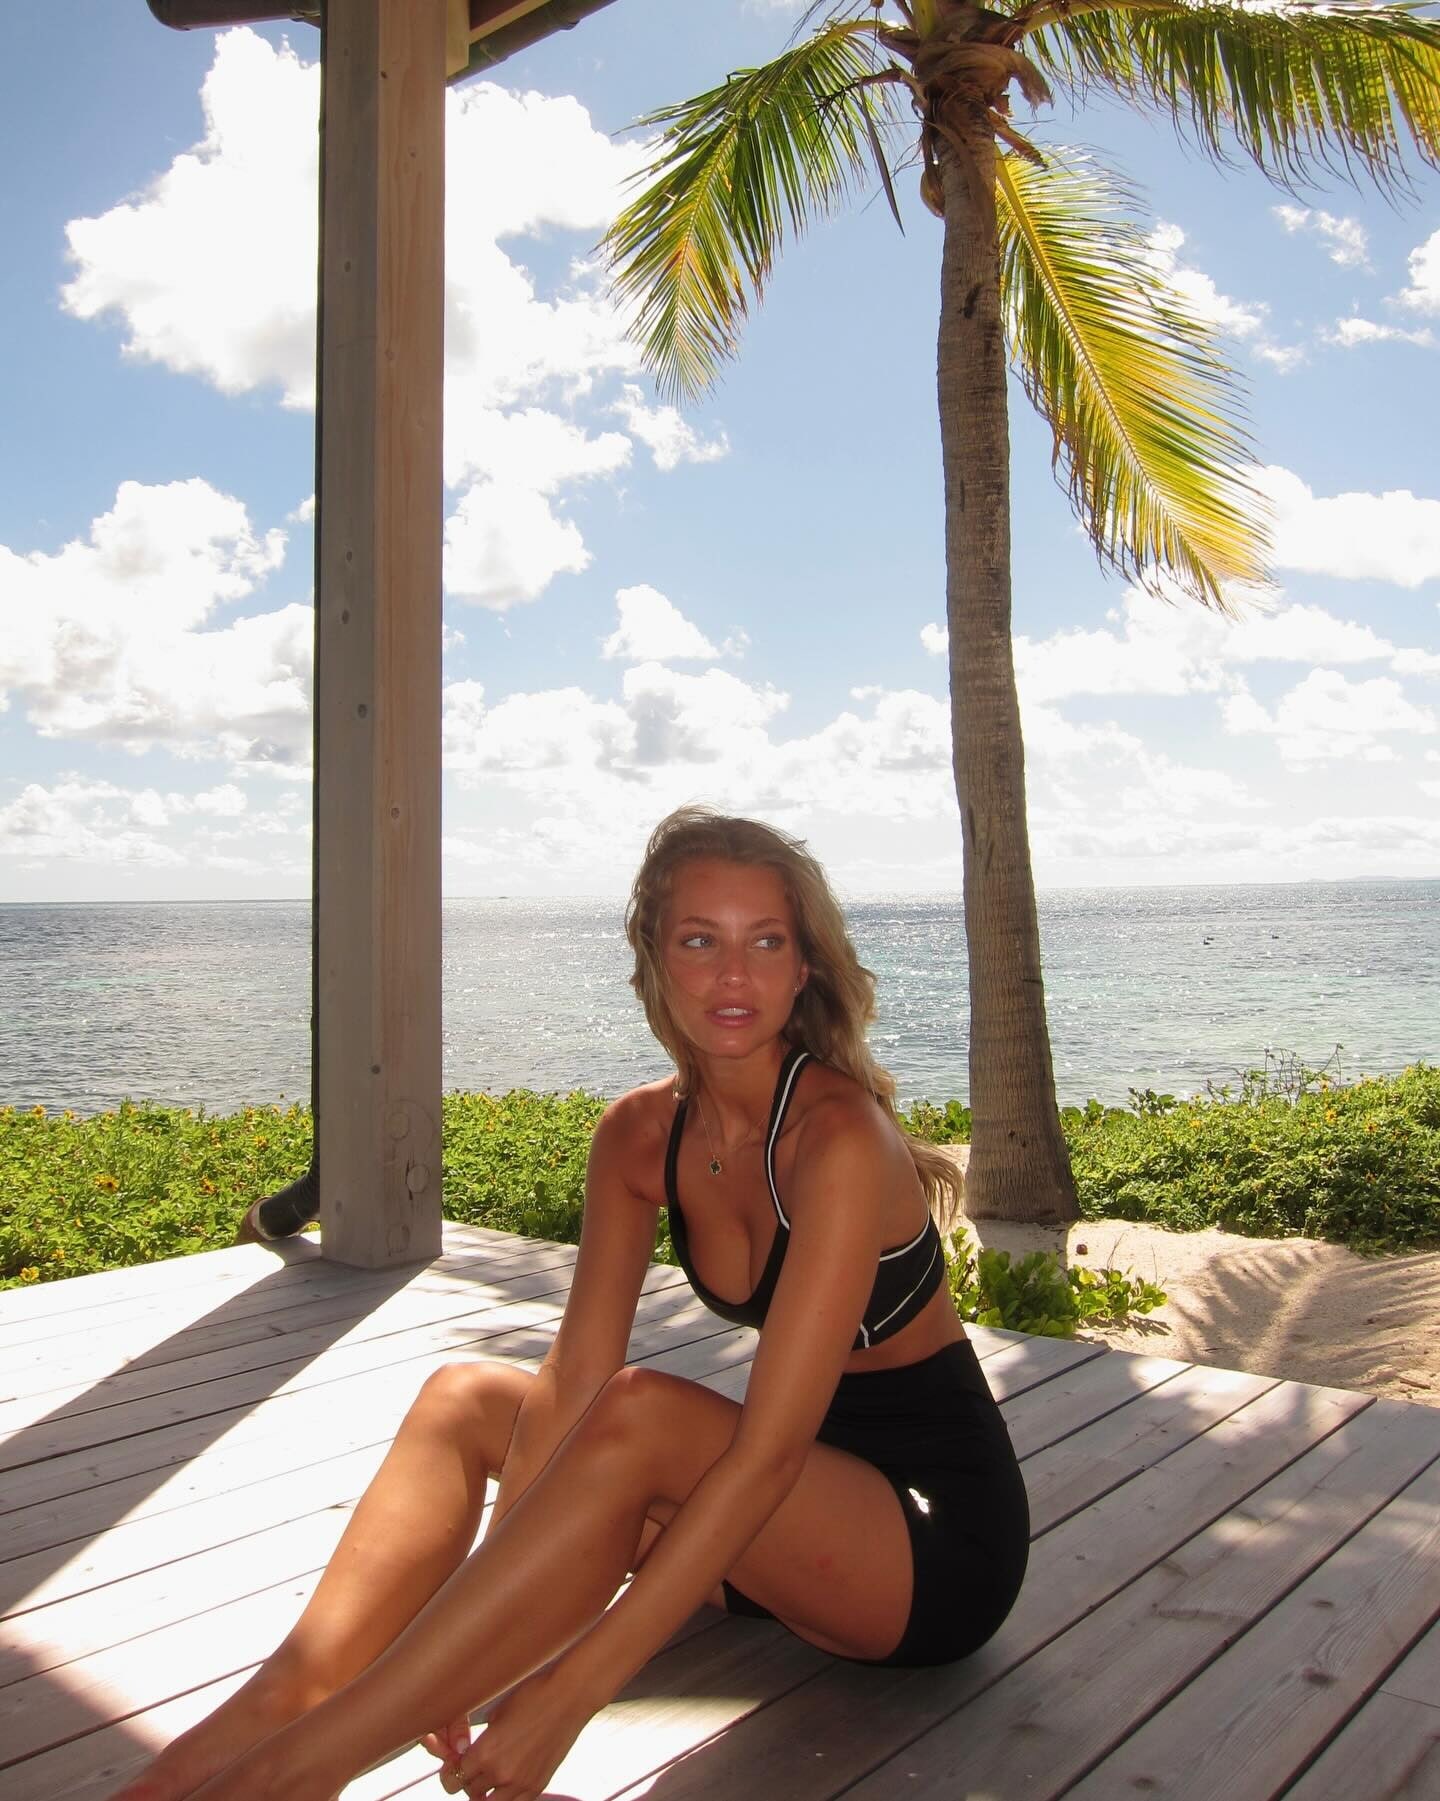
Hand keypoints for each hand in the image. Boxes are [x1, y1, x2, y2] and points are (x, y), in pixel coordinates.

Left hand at [427, 1668, 593, 1800]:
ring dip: (486, 1794)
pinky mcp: (538, 1786)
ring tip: (490, 1778)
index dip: (452, 1771)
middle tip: (473, 1768)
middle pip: (470, 1792)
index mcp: (484, 1752)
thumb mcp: (497, 1714)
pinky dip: (506, 1797)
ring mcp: (521, 1783)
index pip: (455, 1777)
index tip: (454, 1764)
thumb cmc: (532, 1696)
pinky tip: (508, 1783)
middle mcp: (500, 1773)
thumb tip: (470, 1752)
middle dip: (469, 1780)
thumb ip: (481, 1739)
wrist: (568, 1698)